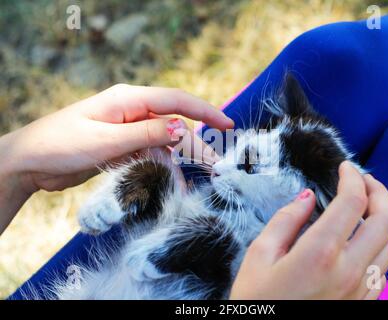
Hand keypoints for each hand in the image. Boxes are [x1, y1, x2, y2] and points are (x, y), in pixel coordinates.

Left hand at [0, 84, 232, 232]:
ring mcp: (128, 129)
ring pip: (164, 143)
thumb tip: (184, 129)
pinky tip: (171, 182)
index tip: (227, 125)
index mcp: (129, 100)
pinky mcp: (123, 146)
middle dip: (196, 144)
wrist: (30, 163)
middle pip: (174, 125)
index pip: (176, 101)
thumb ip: (147, 133)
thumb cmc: (61, 145)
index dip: (205, 112)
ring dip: (179, 161)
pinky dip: (162, 167)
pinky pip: (150, 154)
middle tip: (217, 166)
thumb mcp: (107, 140)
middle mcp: (132, 111)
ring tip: (195, 180)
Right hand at [230, 161, 387, 299]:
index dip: (352, 177)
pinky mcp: (362, 303)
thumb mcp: (259, 256)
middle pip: (386, 219)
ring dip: (382, 218)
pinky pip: (383, 268)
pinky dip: (379, 244)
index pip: (353, 202)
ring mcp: (360, 290)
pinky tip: (360, 240)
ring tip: (363, 208)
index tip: (344, 167)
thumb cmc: (257, 301)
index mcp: (320, 253)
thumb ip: (285, 221)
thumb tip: (306, 197)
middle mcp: (349, 271)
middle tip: (363, 179)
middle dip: (379, 190)